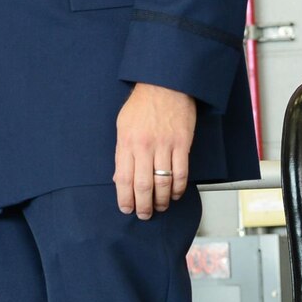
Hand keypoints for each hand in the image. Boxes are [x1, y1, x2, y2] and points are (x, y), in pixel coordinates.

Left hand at [114, 82, 196, 217]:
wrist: (164, 86)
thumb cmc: (140, 106)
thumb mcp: (122, 126)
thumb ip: (122, 153)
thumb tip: (120, 178)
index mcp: (126, 142)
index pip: (123, 177)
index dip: (125, 197)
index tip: (126, 209)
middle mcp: (144, 146)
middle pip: (143, 184)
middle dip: (143, 204)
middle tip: (144, 215)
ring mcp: (164, 146)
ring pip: (163, 182)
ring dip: (162, 200)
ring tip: (160, 208)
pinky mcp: (182, 144)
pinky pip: (181, 173)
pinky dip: (179, 188)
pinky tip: (176, 195)